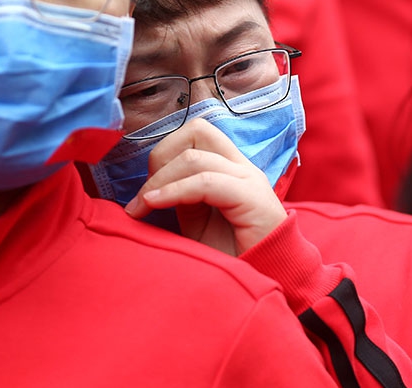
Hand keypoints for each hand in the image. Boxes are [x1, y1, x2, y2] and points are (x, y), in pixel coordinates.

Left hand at [124, 119, 286, 255]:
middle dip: (162, 156)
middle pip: (197, 130)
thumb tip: (150, 186)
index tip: (144, 190)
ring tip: (143, 206)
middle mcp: (242, 167)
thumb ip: (181, 197)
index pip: (195, 134)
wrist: (268, 280)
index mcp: (231, 168)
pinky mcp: (252, 198)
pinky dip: (173, 192)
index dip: (164, 153)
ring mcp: (249, 179)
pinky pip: (205, 182)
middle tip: (145, 193)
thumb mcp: (198, 222)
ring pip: (195, 157)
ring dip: (160, 180)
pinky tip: (155, 206)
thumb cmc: (234, 255)